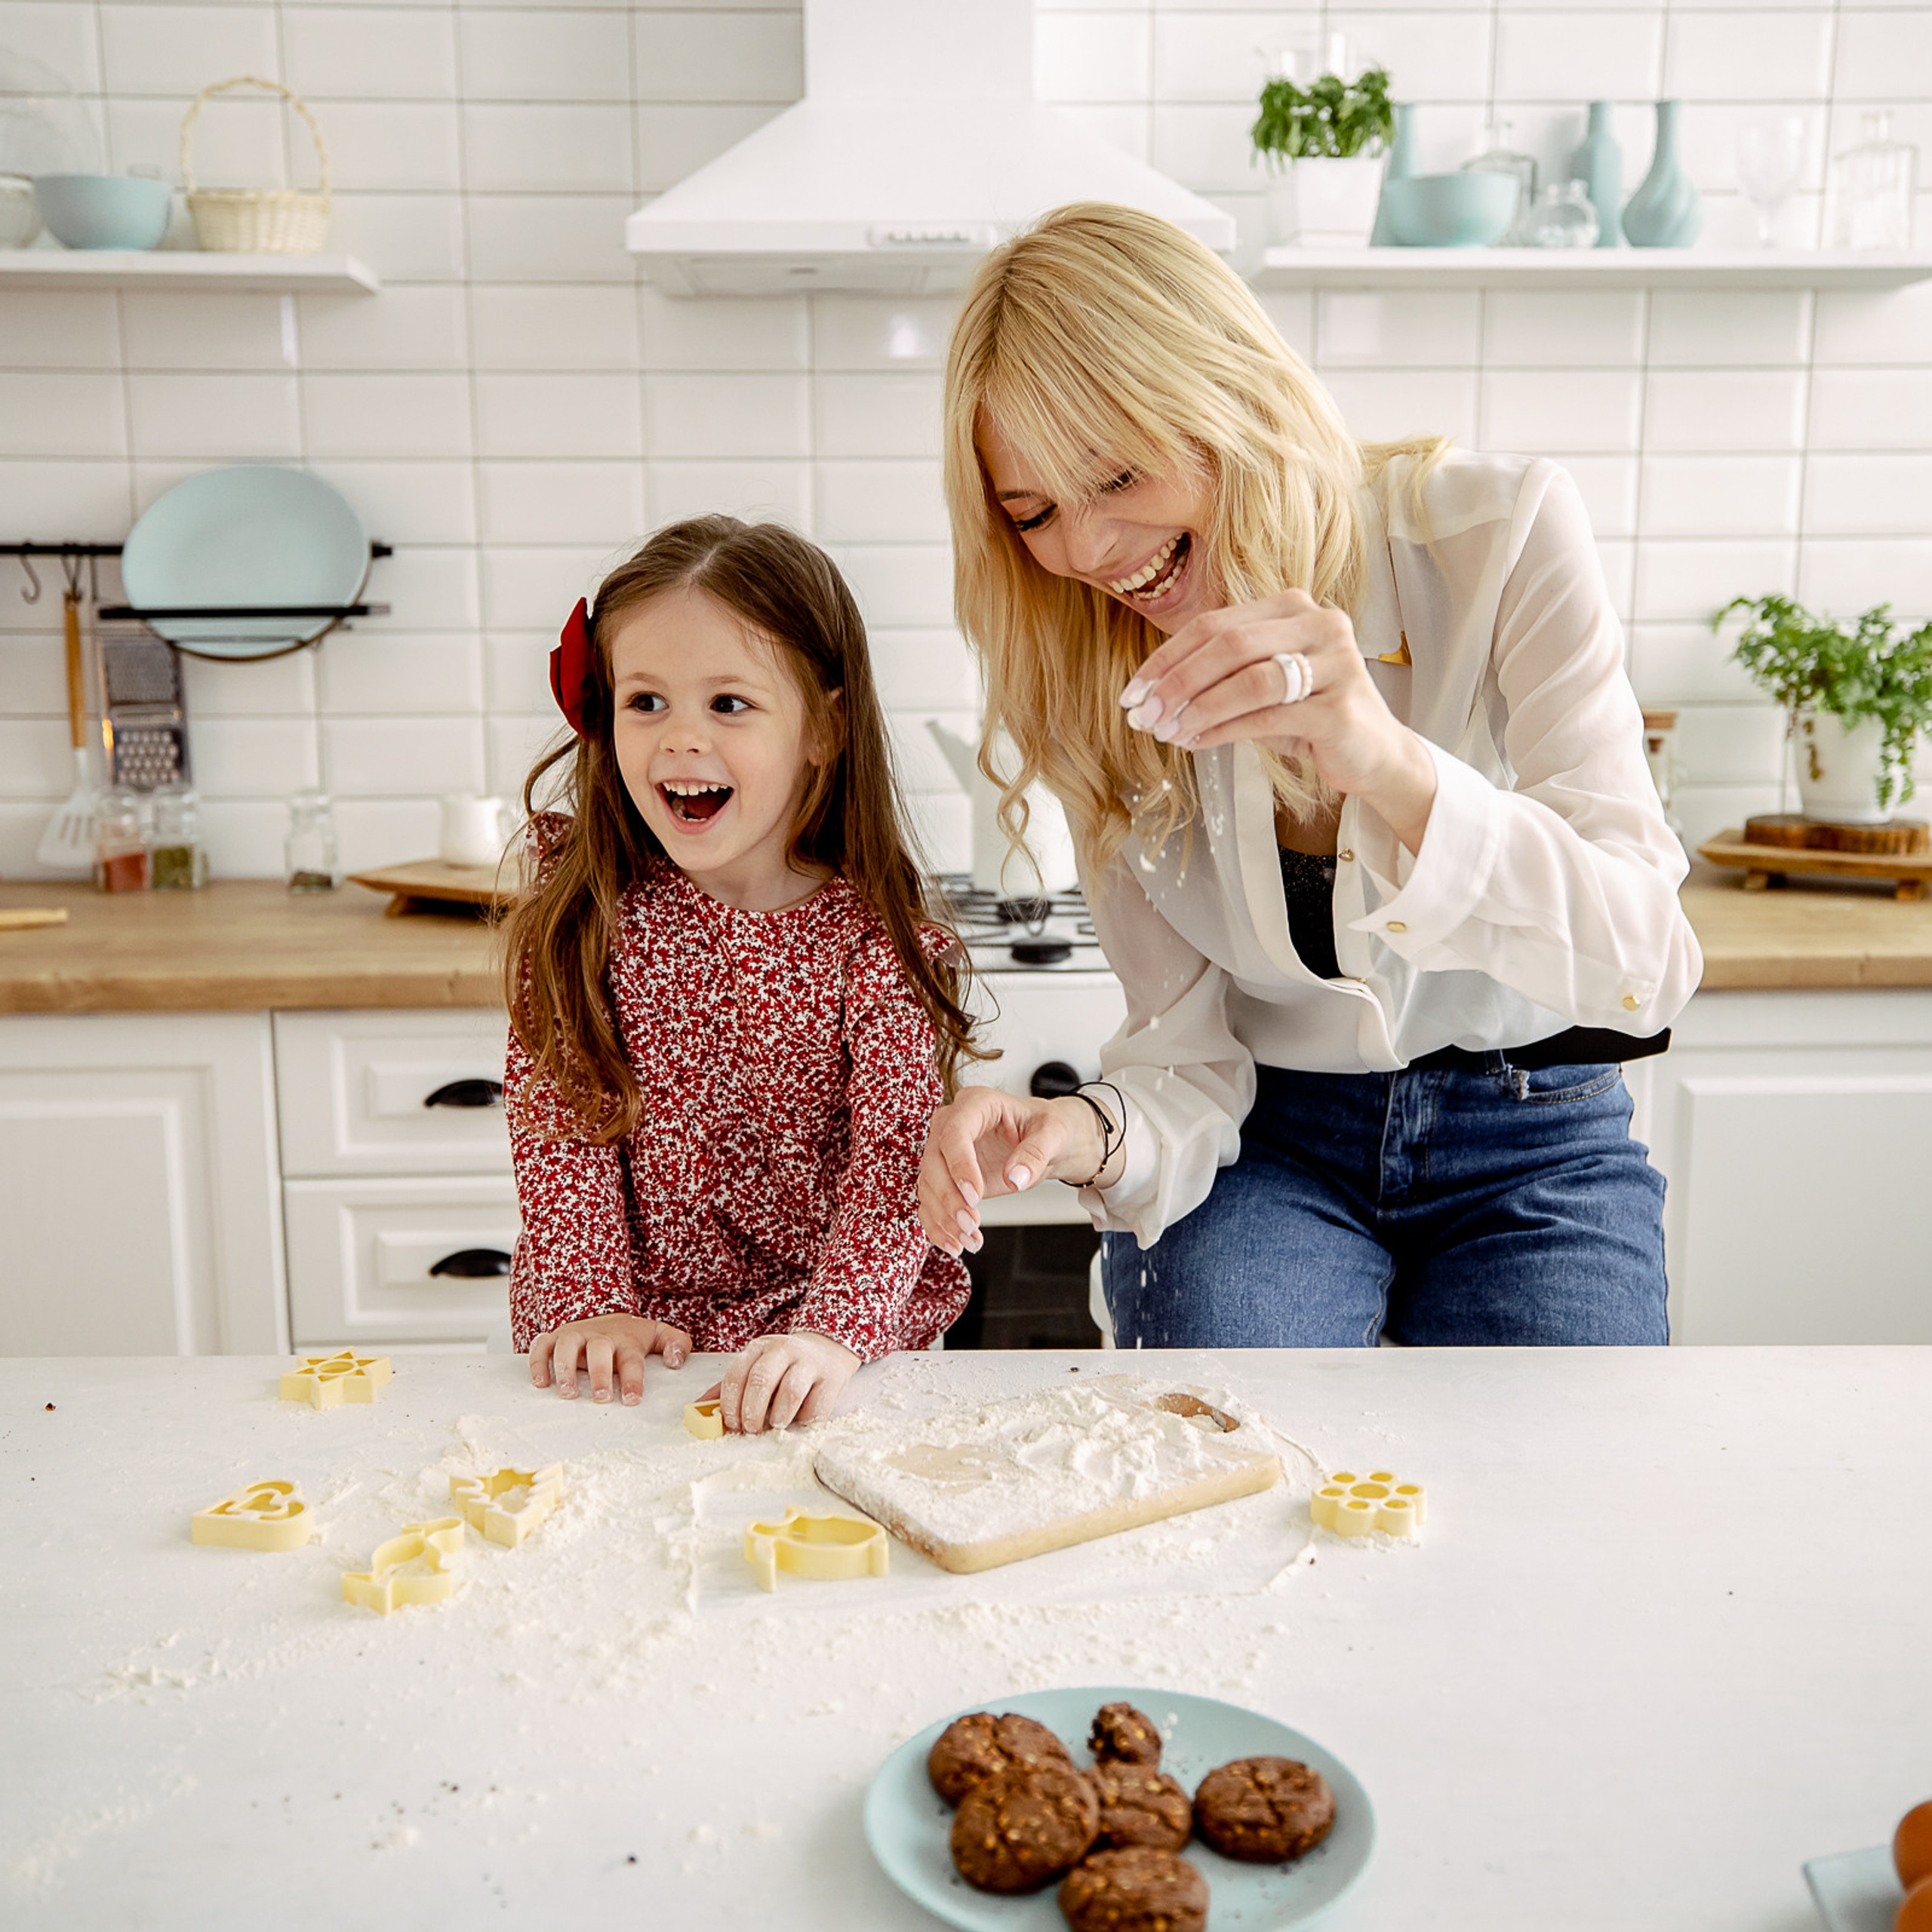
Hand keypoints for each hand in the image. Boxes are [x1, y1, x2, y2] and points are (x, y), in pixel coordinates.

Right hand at [528, 1313, 690, 1404]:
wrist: (605, 1314)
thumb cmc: (631, 1334)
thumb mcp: (658, 1335)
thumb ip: (677, 1344)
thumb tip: (676, 1360)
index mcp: (626, 1340)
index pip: (631, 1359)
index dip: (632, 1379)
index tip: (632, 1400)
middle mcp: (599, 1336)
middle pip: (599, 1349)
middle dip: (599, 1373)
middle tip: (601, 1397)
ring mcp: (576, 1335)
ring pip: (567, 1344)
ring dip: (565, 1368)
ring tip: (568, 1393)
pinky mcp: (556, 1337)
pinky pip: (542, 1345)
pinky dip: (538, 1362)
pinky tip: (540, 1382)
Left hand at [706, 1332, 859, 1432]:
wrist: (827, 1351)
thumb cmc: (784, 1368)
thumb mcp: (755, 1368)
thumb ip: (728, 1387)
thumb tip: (697, 1407)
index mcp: (758, 1348)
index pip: (736, 1374)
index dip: (730, 1404)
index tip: (732, 1424)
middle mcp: (783, 1349)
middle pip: (760, 1381)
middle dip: (751, 1412)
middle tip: (751, 1429)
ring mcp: (809, 1362)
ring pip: (790, 1392)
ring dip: (779, 1416)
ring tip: (776, 1424)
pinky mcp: (831, 1378)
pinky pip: (815, 1406)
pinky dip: (804, 1419)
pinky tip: (800, 1418)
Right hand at [917, 1086, 1112, 1255]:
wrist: (1044, 1141)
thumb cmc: (1047, 1129)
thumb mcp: (1054, 1135)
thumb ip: (1036, 1153)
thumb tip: (1016, 1178)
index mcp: (976, 1103)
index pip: (954, 1132)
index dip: (960, 1165)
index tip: (976, 1197)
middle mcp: (952, 1123)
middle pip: (933, 1160)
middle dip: (949, 1198)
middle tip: (971, 1225)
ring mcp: (944, 1150)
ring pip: (928, 1184)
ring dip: (943, 1217)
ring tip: (968, 1241)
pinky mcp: (945, 1176)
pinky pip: (930, 1200)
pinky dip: (938, 1225)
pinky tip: (955, 1244)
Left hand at [1120, 589, 1437, 850]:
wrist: (1371, 752)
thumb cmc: (1308, 715)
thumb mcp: (1258, 686)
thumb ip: (1215, 677)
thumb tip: (1150, 697)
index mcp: (1293, 607)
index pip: (1215, 624)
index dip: (1166, 658)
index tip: (1133, 692)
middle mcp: (1320, 623)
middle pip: (1229, 645)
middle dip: (1177, 682)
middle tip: (1145, 715)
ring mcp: (1337, 661)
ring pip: (1248, 679)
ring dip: (1198, 708)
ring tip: (1168, 732)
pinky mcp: (1341, 706)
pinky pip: (1267, 716)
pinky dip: (1223, 730)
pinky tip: (1197, 742)